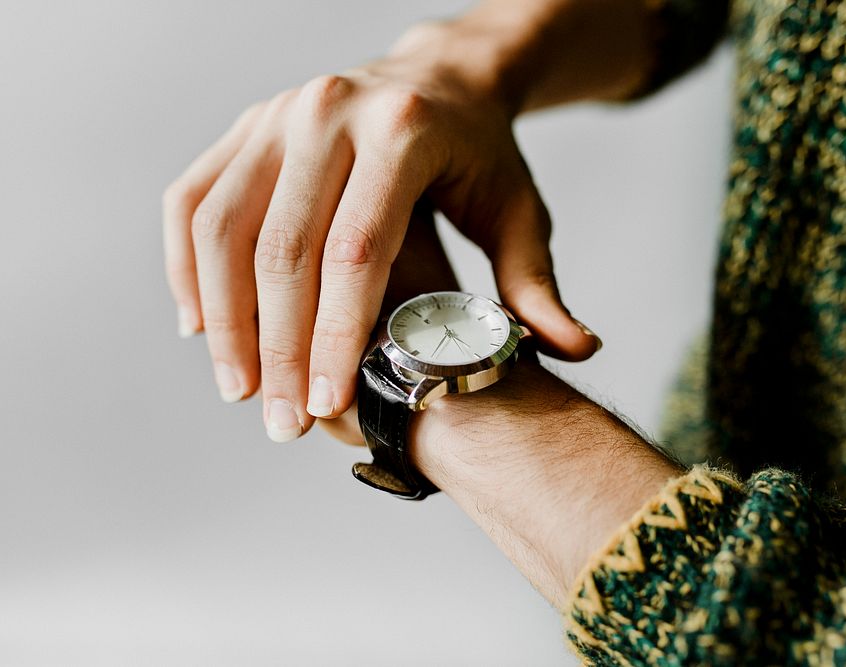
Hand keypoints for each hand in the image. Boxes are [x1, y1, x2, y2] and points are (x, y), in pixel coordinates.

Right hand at [162, 18, 600, 441]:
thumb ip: (536, 285)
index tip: (325, 404)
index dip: (337, 335)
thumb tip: (579, 350)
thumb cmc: (480, 156)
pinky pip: (194, 200)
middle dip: (279, 347)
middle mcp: (330, 111)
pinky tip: (200, 324)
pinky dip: (187, 266)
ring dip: (223, 318)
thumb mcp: (518, 213)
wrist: (438, 79)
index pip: (358, 250)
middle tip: (279, 422)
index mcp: (405, 132)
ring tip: (239, 390)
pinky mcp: (246, 124)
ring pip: (224, 226)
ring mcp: (278, 112)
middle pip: (284, 247)